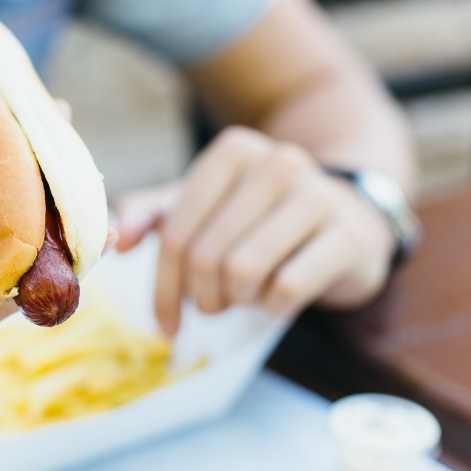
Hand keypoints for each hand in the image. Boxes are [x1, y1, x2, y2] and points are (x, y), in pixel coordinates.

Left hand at [114, 126, 393, 334]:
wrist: (349, 215)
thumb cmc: (259, 214)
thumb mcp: (204, 204)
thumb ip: (152, 213)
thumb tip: (120, 242)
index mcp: (232, 151)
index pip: (176, 231)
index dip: (163, 285)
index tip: (163, 319)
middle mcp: (277, 163)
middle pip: (206, 255)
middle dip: (200, 296)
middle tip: (210, 306)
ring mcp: (319, 197)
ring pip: (243, 271)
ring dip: (234, 300)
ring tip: (240, 297)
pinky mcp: (349, 237)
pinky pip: (287, 287)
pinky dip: (271, 306)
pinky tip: (274, 299)